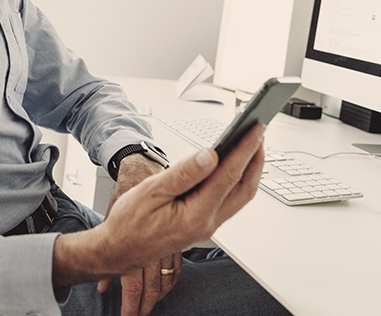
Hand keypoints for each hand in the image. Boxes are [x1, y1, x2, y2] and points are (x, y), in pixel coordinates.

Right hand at [52, 123, 266, 288]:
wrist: (120, 250)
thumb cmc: (130, 223)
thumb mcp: (151, 191)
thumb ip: (183, 173)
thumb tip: (210, 155)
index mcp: (196, 215)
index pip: (228, 176)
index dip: (244, 149)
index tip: (255, 129)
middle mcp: (208, 223)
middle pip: (244, 188)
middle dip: (256, 158)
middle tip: (260, 131)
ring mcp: (208, 226)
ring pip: (240, 196)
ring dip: (250, 169)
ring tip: (252, 144)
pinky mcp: (204, 224)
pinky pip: (230, 200)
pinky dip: (238, 180)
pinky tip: (234, 166)